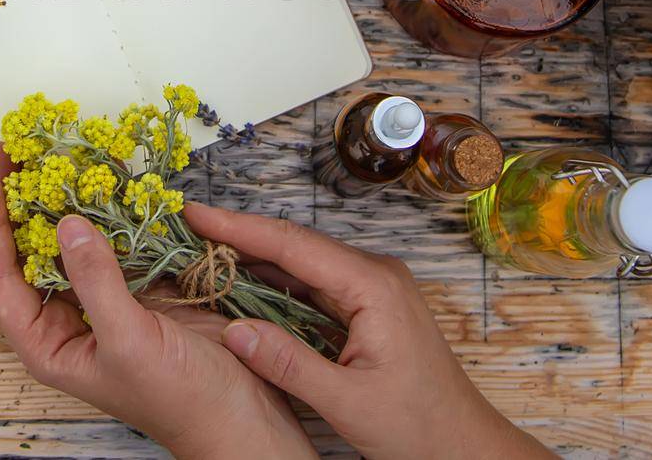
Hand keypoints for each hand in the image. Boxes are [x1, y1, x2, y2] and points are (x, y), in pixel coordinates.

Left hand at [0, 144, 316, 459]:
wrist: (241, 415)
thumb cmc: (179, 399)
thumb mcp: (129, 342)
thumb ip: (96, 282)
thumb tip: (66, 224)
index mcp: (50, 344)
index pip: (3, 277)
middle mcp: (70, 318)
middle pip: (30, 250)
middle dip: (18, 200)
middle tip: (10, 147)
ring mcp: (107, 296)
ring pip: (73, 237)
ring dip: (62, 194)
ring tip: (48, 148)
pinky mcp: (144, 281)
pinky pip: (118, 235)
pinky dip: (110, 205)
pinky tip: (104, 172)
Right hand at [184, 203, 552, 459]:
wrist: (462, 442)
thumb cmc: (418, 425)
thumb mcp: (347, 401)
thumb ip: (289, 364)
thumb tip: (233, 331)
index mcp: (373, 286)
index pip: (293, 245)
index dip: (239, 227)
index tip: (195, 213)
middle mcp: (375, 275)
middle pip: (296, 245)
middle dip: (241, 234)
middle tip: (189, 225)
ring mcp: (373, 288)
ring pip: (303, 263)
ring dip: (256, 256)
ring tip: (205, 246)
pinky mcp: (369, 306)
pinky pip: (314, 284)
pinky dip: (276, 281)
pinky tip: (244, 281)